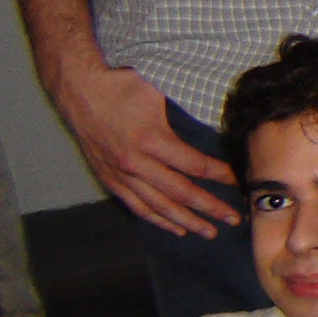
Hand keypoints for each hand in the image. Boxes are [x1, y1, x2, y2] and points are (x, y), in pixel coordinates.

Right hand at [48, 57, 236, 236]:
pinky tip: (175, 228)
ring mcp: (120, 174)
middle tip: (234, 219)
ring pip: (158, 206)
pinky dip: (157, 219)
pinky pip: (136, 206)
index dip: (220, 176)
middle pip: (181, 193)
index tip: (240, 183)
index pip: (195, 166)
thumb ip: (187, 104)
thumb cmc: (121, 84)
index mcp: (151, 140)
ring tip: (209, 232)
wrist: (77, 88)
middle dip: (210, 208)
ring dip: (186, 221)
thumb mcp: (159, 90)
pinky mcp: (108, 179)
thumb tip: (222, 107)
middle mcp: (135, 163)